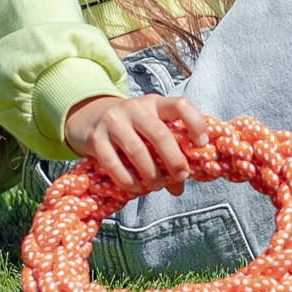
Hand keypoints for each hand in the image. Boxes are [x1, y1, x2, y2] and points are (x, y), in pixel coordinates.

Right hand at [62, 94, 211, 195]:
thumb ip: (166, 150)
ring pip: (137, 150)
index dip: (195, 123)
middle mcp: (136, 108)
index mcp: (155, 103)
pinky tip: (136, 189)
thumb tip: (179, 185)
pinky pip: (113, 163)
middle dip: (174, 159)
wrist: (88, 116)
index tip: (202, 144)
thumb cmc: (130, 126)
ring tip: (158, 186)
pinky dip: (127, 179)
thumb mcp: (149, 127)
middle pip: (160, 134)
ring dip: (151, 173)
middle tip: (181, 176)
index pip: (180, 105)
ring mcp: (114, 122)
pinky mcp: (96, 138)